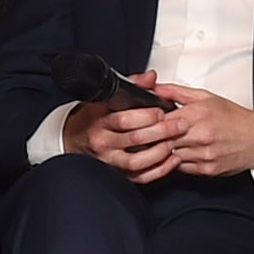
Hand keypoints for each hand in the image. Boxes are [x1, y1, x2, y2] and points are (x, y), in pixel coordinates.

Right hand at [69, 74, 183, 177]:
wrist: (74, 140)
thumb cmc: (91, 119)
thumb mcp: (106, 99)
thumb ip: (131, 86)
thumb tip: (150, 77)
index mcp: (101, 122)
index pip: (123, 120)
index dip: (146, 116)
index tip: (162, 111)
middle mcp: (104, 143)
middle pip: (135, 140)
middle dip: (161, 132)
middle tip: (179, 125)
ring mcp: (111, 161)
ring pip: (137, 162)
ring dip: (160, 153)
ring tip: (173, 142)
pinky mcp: (119, 174)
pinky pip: (140, 177)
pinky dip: (159, 170)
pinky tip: (171, 160)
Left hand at [138, 88, 253, 183]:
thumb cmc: (234, 118)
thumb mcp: (205, 97)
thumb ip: (176, 92)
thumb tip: (155, 88)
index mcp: (198, 114)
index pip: (161, 120)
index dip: (148, 121)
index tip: (141, 121)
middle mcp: (200, 136)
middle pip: (162, 140)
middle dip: (152, 138)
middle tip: (143, 135)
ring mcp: (203, 155)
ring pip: (169, 156)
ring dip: (162, 151)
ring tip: (160, 144)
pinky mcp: (206, 170)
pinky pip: (181, 168)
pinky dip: (175, 161)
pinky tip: (177, 153)